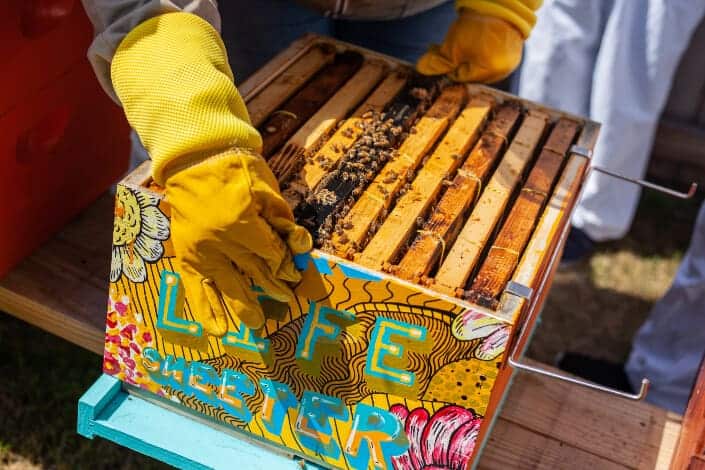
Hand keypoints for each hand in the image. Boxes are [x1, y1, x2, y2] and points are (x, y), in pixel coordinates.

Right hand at [166, 150, 311, 334]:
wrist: (196, 158)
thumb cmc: (237, 169)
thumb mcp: (268, 190)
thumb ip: (282, 221)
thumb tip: (299, 246)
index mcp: (243, 225)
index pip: (272, 255)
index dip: (286, 265)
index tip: (294, 276)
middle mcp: (221, 244)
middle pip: (255, 273)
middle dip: (274, 288)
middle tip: (287, 301)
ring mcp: (202, 252)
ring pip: (228, 286)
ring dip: (245, 307)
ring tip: (257, 325)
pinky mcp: (187, 255)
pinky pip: (196, 289)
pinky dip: (206, 310)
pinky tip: (217, 330)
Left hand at [416, 8, 523, 82]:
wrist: (497, 4)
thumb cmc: (475, 25)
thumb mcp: (452, 45)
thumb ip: (438, 62)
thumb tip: (421, 70)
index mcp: (489, 71)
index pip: (461, 77)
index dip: (449, 66)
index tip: (442, 53)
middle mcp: (503, 71)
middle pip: (472, 74)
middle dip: (459, 63)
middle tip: (450, 48)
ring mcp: (510, 63)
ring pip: (482, 68)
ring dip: (470, 59)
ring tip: (465, 44)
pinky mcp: (514, 55)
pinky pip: (494, 61)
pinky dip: (483, 54)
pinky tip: (477, 43)